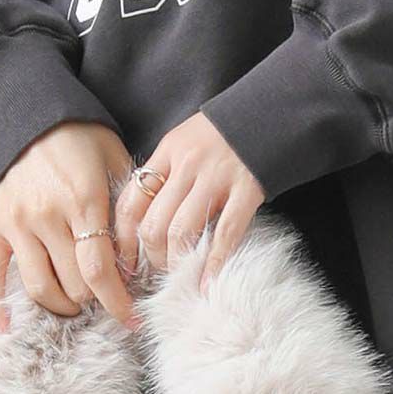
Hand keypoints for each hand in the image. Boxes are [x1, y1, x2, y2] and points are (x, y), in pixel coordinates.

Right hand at [0, 118, 140, 336]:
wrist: (31, 114)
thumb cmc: (82, 139)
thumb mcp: (115, 162)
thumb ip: (128, 207)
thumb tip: (142, 257)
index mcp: (84, 199)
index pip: (100, 269)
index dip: (117, 302)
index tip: (132, 320)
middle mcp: (47, 214)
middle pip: (73, 284)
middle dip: (95, 301)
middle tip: (105, 301)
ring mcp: (17, 221)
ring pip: (39, 287)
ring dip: (61, 306)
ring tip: (76, 305)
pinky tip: (8, 327)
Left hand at [112, 110, 264, 294]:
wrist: (269, 112)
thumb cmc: (222, 133)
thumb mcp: (185, 140)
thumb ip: (165, 171)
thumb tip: (143, 216)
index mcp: (168, 151)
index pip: (132, 201)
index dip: (123, 238)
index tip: (125, 261)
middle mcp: (188, 165)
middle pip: (154, 223)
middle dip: (151, 256)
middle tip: (158, 269)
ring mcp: (217, 178)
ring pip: (183, 231)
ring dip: (177, 262)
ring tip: (180, 273)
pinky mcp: (246, 190)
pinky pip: (225, 233)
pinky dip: (214, 262)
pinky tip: (208, 281)